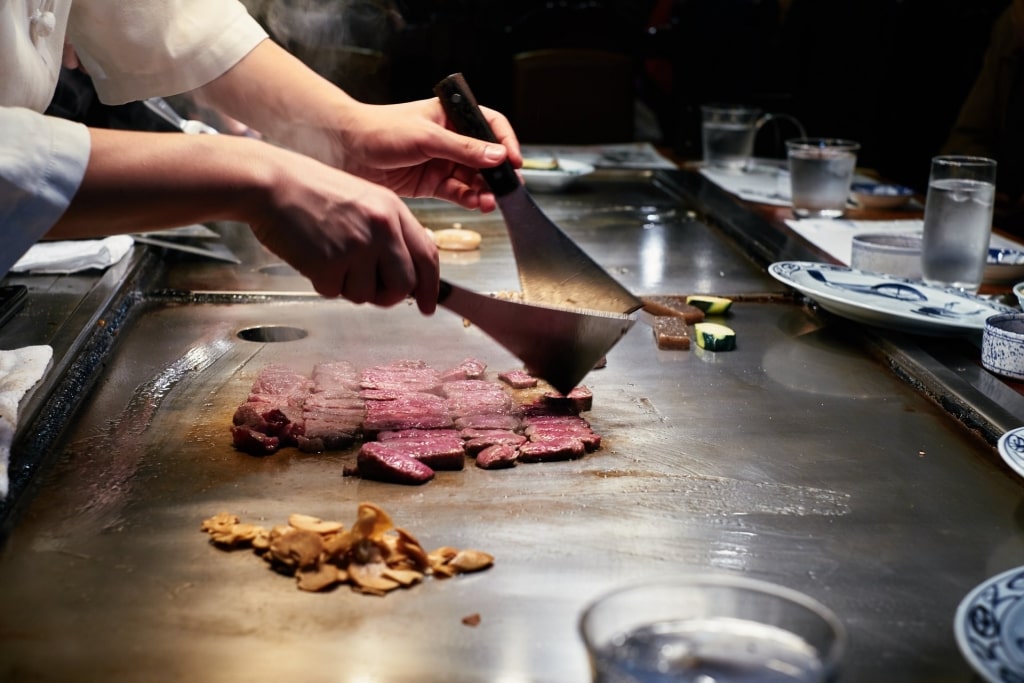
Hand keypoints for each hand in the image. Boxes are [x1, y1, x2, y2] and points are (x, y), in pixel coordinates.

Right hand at [249, 144, 439, 312]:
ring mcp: (355, 246)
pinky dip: (324, 283)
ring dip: (349, 286)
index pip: (427, 256)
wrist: (272, 184)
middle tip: (372, 290)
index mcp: (393, 210)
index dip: (432, 287)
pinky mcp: (328, 263)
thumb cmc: (313, 192)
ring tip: (331, 257)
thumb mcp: (365, 200)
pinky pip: (335, 293)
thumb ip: (390, 231)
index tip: (429, 305)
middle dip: (390, 296)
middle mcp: (380, 228)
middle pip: (405, 285)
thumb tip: (412, 268)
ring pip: (367, 295)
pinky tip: (313, 257)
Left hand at [332, 98, 522, 212]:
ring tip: (490, 201)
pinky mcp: (429, 183)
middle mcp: (449, 138)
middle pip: (485, 156)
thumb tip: (498, 156)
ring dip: (484, 190)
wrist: (344, 150)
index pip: (490, 125)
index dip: (505, 142)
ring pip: (473, 178)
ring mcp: (440, 161)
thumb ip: (463, 149)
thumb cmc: (379, 130)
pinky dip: (468, 199)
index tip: (514, 161)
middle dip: (497, 173)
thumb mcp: (426, 137)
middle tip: (508, 189)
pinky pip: (457, 191)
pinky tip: (477, 205)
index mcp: (450, 116)